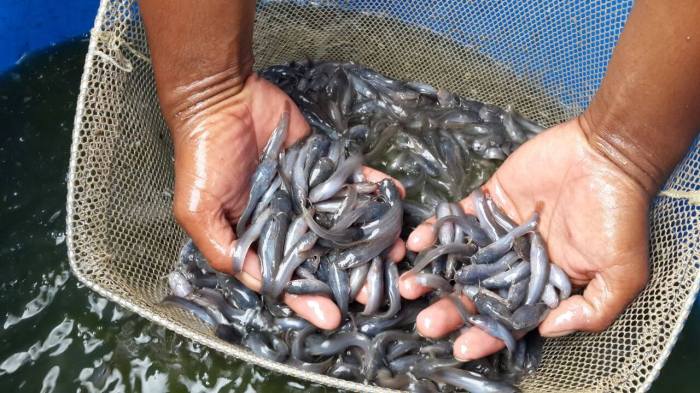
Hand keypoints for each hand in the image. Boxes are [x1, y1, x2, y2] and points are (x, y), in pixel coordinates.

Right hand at [171, 74, 403, 329]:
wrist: (221, 100)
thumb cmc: (204, 157)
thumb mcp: (199, 211)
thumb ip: (224, 249)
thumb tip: (257, 281)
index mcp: (259, 237)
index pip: (288, 276)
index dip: (308, 298)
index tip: (334, 316)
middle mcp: (287, 220)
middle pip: (324, 255)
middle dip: (352, 272)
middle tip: (381, 286)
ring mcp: (309, 193)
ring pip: (345, 222)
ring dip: (371, 236)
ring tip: (397, 248)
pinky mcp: (324, 165)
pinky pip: (353, 181)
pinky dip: (375, 188)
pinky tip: (395, 196)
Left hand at [401, 118, 650, 360]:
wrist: (607, 154)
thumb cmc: (618, 214)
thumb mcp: (620, 272)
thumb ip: (591, 309)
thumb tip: (548, 330)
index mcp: (545, 283)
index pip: (510, 317)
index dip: (487, 334)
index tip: (460, 348)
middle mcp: (519, 261)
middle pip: (478, 292)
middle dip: (452, 309)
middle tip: (426, 322)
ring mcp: (500, 232)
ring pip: (462, 259)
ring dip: (436, 273)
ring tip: (410, 286)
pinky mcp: (488, 201)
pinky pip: (457, 219)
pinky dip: (437, 231)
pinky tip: (418, 244)